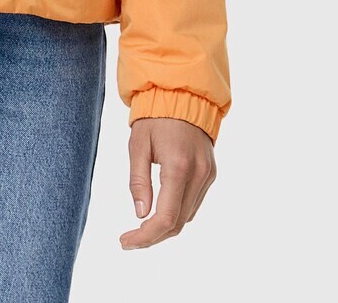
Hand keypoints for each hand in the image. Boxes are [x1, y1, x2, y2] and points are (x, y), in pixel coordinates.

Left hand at [120, 117, 215, 249]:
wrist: (182, 95)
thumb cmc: (155, 117)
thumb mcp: (137, 145)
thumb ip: (138, 181)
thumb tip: (140, 215)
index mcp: (178, 166)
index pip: (165, 217)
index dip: (145, 236)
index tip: (126, 242)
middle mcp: (199, 174)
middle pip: (178, 223)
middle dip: (153, 236)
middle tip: (129, 239)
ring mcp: (208, 174)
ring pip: (187, 216)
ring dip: (165, 227)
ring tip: (141, 228)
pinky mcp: (211, 173)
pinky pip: (194, 202)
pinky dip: (177, 212)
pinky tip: (160, 209)